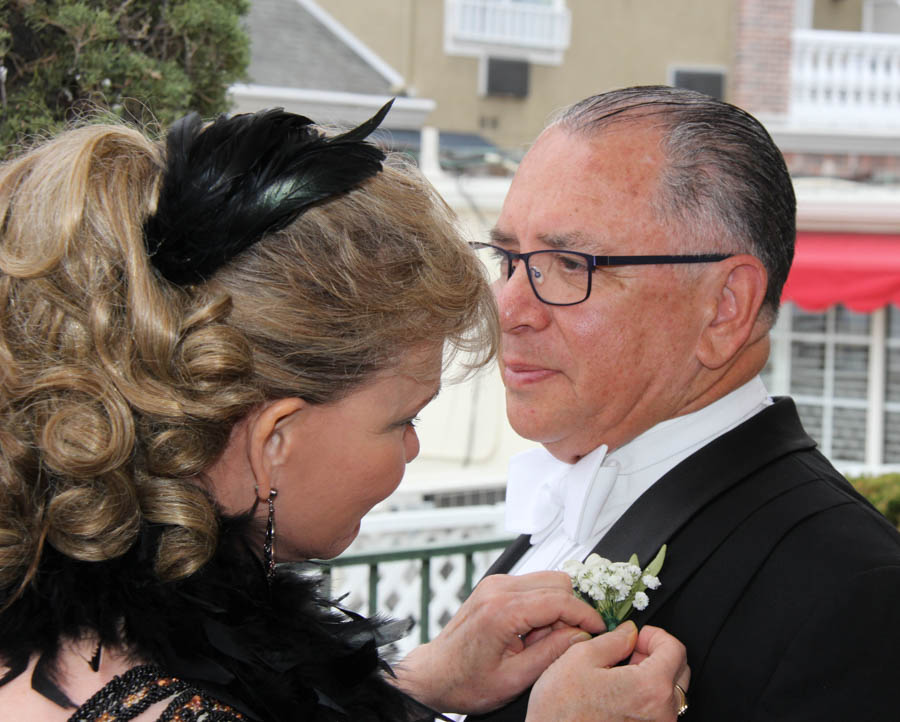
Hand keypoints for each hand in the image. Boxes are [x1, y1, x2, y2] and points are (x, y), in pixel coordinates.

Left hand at [393, 571, 605, 712]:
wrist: (435, 674)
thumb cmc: (465, 681)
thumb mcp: (515, 679)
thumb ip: (552, 654)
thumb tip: (580, 635)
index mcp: (501, 611)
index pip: (559, 600)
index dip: (586, 614)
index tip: (599, 629)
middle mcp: (497, 589)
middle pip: (557, 582)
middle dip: (571, 610)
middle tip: (567, 641)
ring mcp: (495, 584)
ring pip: (547, 580)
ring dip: (557, 607)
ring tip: (544, 640)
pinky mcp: (494, 587)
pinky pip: (533, 586)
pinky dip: (543, 605)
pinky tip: (533, 633)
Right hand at [526, 622, 689, 721]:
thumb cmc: (561, 711)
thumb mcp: (580, 658)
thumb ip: (613, 639)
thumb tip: (628, 632)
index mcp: (649, 688)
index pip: (675, 649)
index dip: (654, 635)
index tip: (637, 636)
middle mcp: (661, 713)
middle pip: (678, 671)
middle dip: (655, 654)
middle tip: (628, 651)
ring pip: (669, 693)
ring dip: (651, 676)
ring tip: (620, 674)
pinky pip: (658, 711)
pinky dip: (645, 697)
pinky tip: (619, 694)